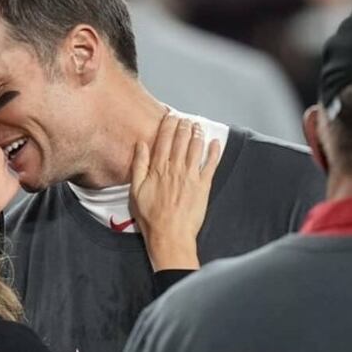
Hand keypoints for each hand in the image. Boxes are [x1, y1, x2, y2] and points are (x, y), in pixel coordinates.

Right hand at [129, 115, 219, 270]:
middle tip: (185, 118)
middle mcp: (175, 169)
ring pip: (196, 149)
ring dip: (197, 134)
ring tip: (197, 125)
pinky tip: (215, 142)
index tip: (170, 116)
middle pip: (181, 141)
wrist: (169, 234)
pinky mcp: (203, 186)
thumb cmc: (150, 216)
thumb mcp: (135, 190)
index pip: (164, 140)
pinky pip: (211, 165)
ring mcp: (191, 176)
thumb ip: (139, 166)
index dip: (168, 126)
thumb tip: (141, 146)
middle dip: (184, 126)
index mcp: (158, 169)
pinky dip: (214, 152)